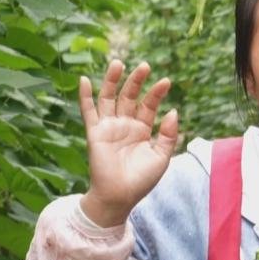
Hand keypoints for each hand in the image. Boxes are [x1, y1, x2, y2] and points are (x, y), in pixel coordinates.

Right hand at [78, 60, 178, 226]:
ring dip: (112, 80)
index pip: (148, 104)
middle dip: (136, 81)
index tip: (166, 82)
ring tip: (118, 63)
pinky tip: (84, 79)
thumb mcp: (162, 156)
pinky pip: (88, 111)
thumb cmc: (142, 180)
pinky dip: (85, 96)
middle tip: (145, 65)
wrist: (120, 196)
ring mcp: (109, 127)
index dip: (156, 93)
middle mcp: (125, 124)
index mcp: (142, 129)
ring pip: (109, 98)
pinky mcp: (95, 132)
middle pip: (129, 96)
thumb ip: (168, 135)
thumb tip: (173, 112)